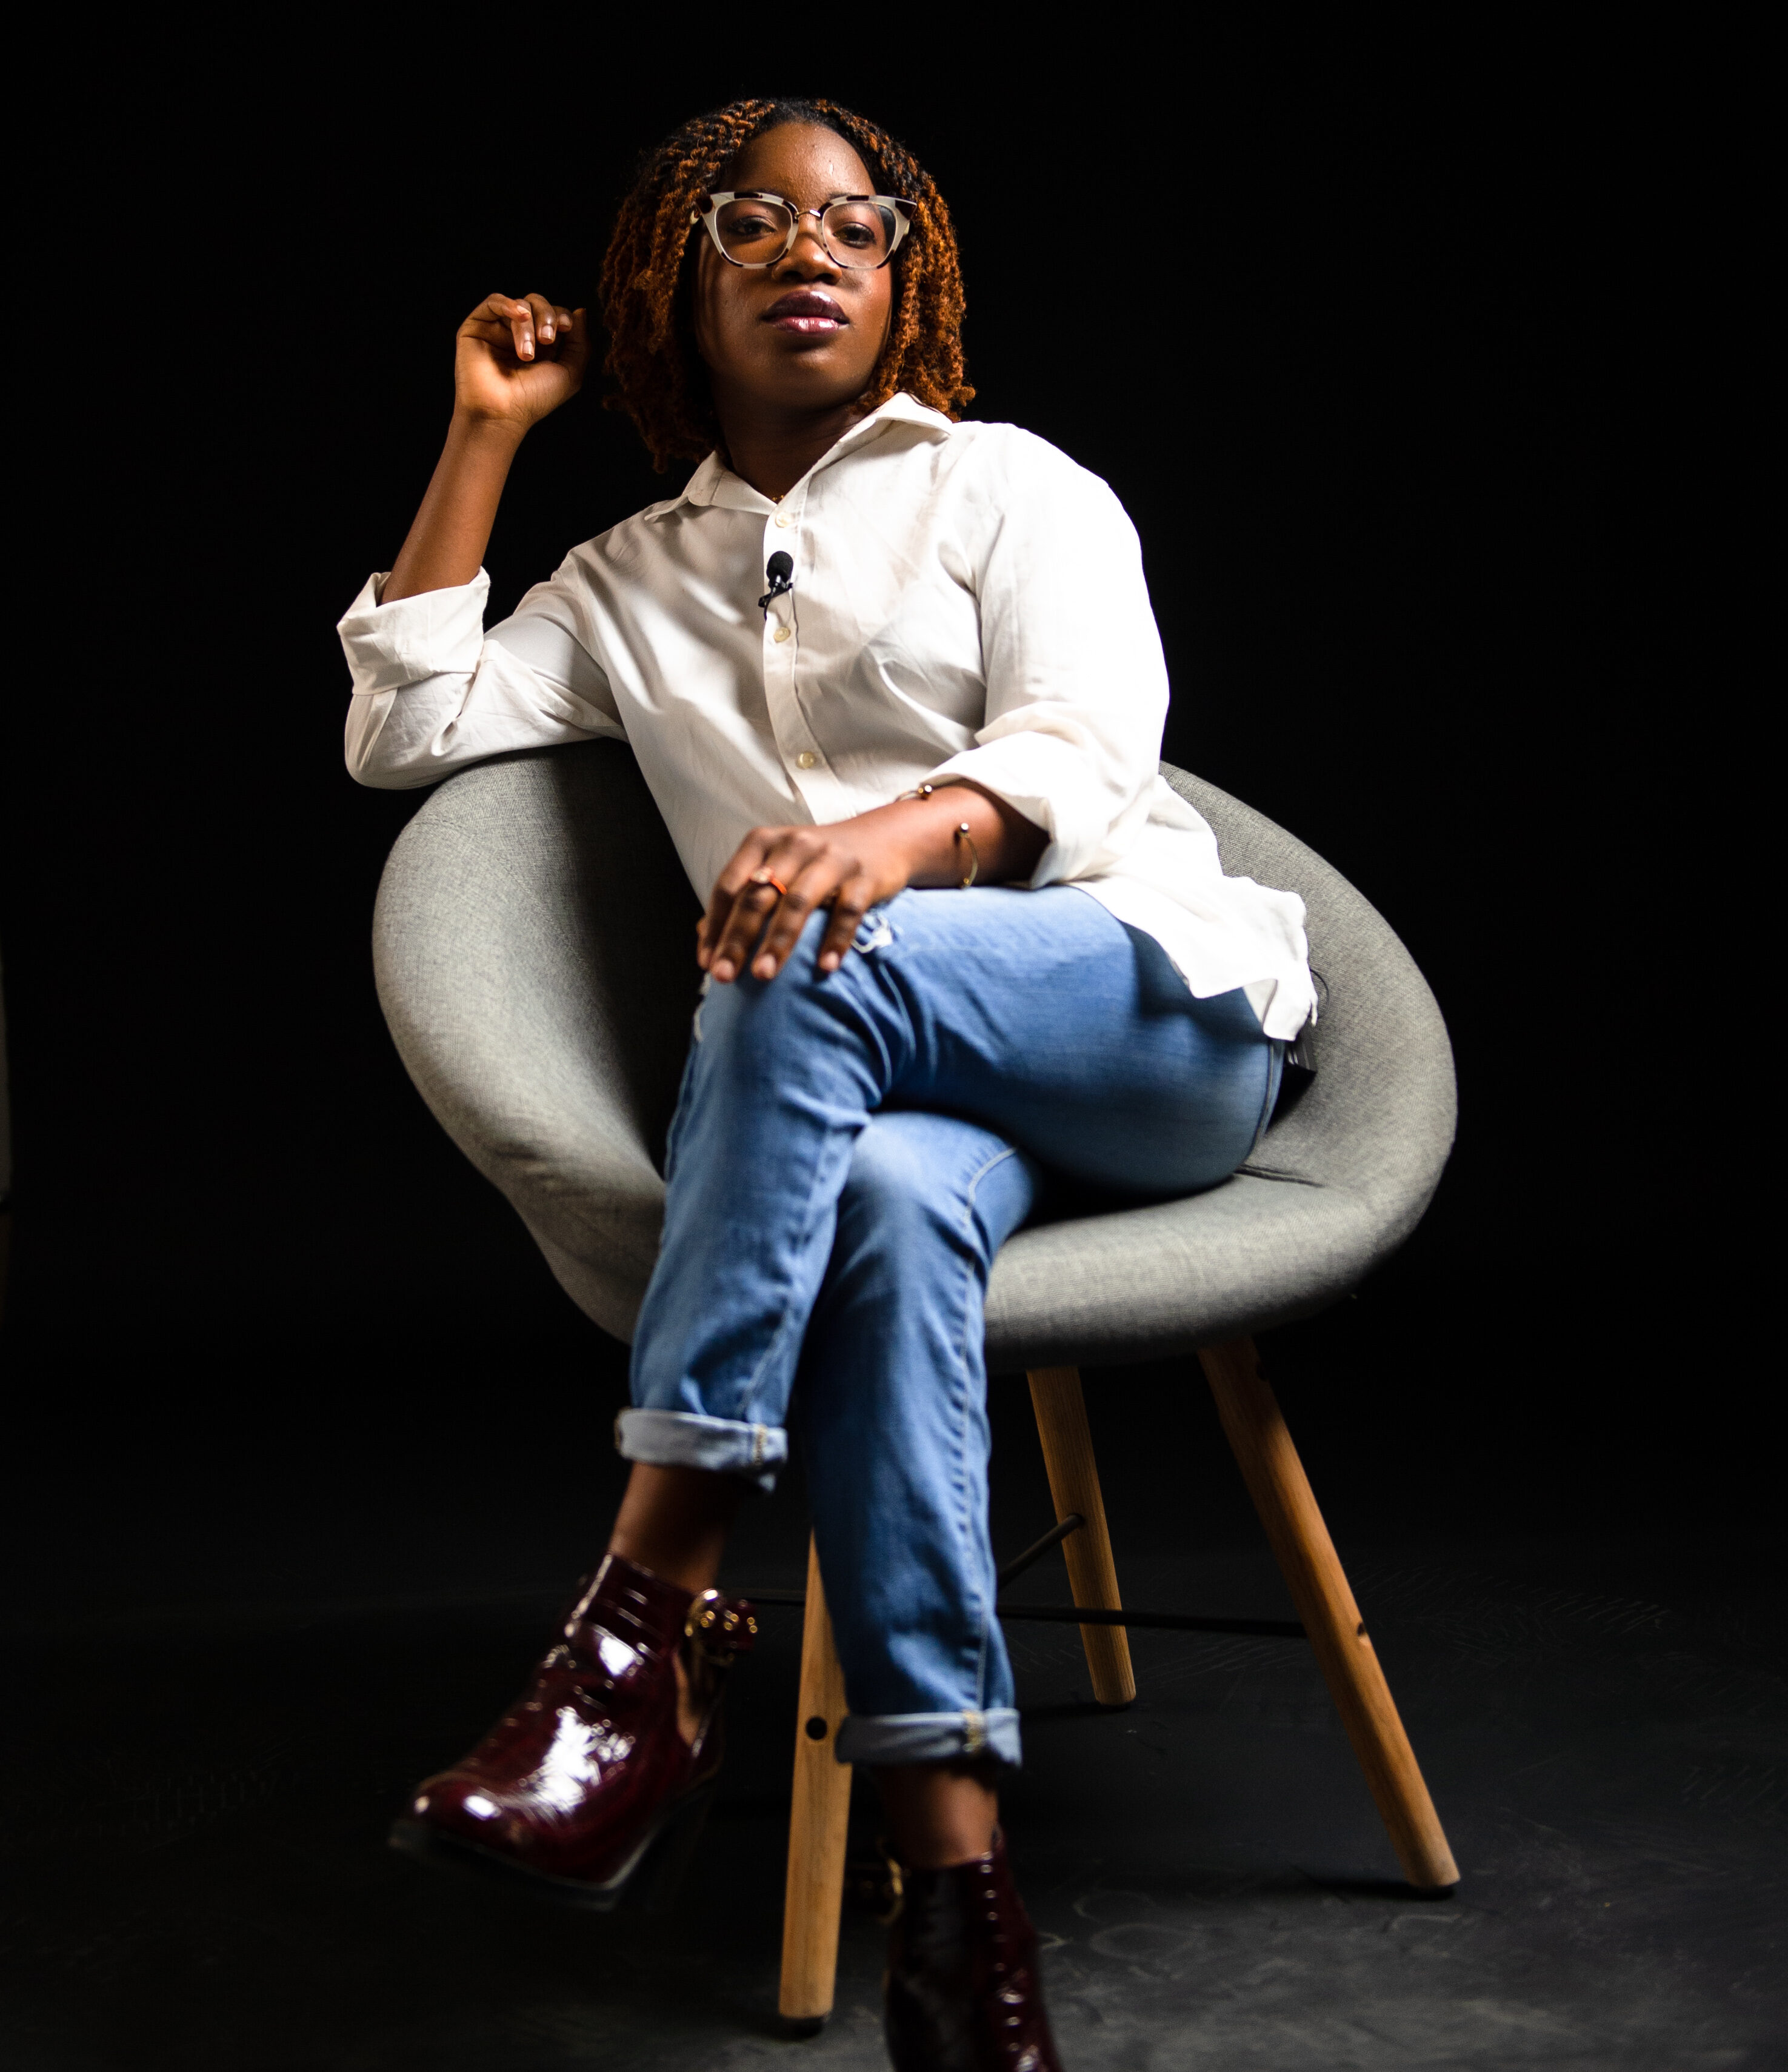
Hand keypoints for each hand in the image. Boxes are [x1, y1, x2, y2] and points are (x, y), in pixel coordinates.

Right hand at [453, 291, 589, 433]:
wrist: (501, 413)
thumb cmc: (534, 399)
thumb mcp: (570, 373)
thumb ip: (580, 343)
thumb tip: (580, 310)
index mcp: (542, 345)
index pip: (554, 315)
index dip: (562, 315)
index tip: (566, 327)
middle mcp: (519, 335)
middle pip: (537, 303)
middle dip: (546, 316)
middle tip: (547, 339)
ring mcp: (498, 330)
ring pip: (519, 304)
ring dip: (528, 325)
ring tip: (527, 353)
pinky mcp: (477, 327)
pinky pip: (493, 301)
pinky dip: (509, 304)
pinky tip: (519, 315)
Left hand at [698, 814, 921, 984]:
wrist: (882, 839)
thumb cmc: (816, 862)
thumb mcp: (776, 867)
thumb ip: (743, 896)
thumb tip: (706, 938)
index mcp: (763, 842)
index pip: (729, 886)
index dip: (716, 925)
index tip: (707, 963)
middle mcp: (794, 845)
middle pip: (758, 894)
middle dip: (738, 938)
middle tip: (724, 976)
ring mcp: (830, 859)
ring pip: (797, 901)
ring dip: (778, 940)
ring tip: (763, 975)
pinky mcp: (863, 876)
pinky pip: (847, 910)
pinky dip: (835, 939)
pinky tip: (825, 967)